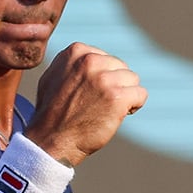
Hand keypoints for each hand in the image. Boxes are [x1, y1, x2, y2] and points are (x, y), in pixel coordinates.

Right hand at [24, 43, 146, 167]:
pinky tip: (120, 115)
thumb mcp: (53, 76)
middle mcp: (90, 61)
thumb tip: (88, 55)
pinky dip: (134, 106)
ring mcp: (104, 79)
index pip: (106, 58)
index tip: (91, 93)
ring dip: (125, 95)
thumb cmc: (51, 113)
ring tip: (108, 110)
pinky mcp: (117, 96)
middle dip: (116, 85)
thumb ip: (72, 64)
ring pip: (133, 79)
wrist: (51, 141)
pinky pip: (141, 94)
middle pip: (121, 67)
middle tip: (100, 104)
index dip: (103, 77)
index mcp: (76, 52)